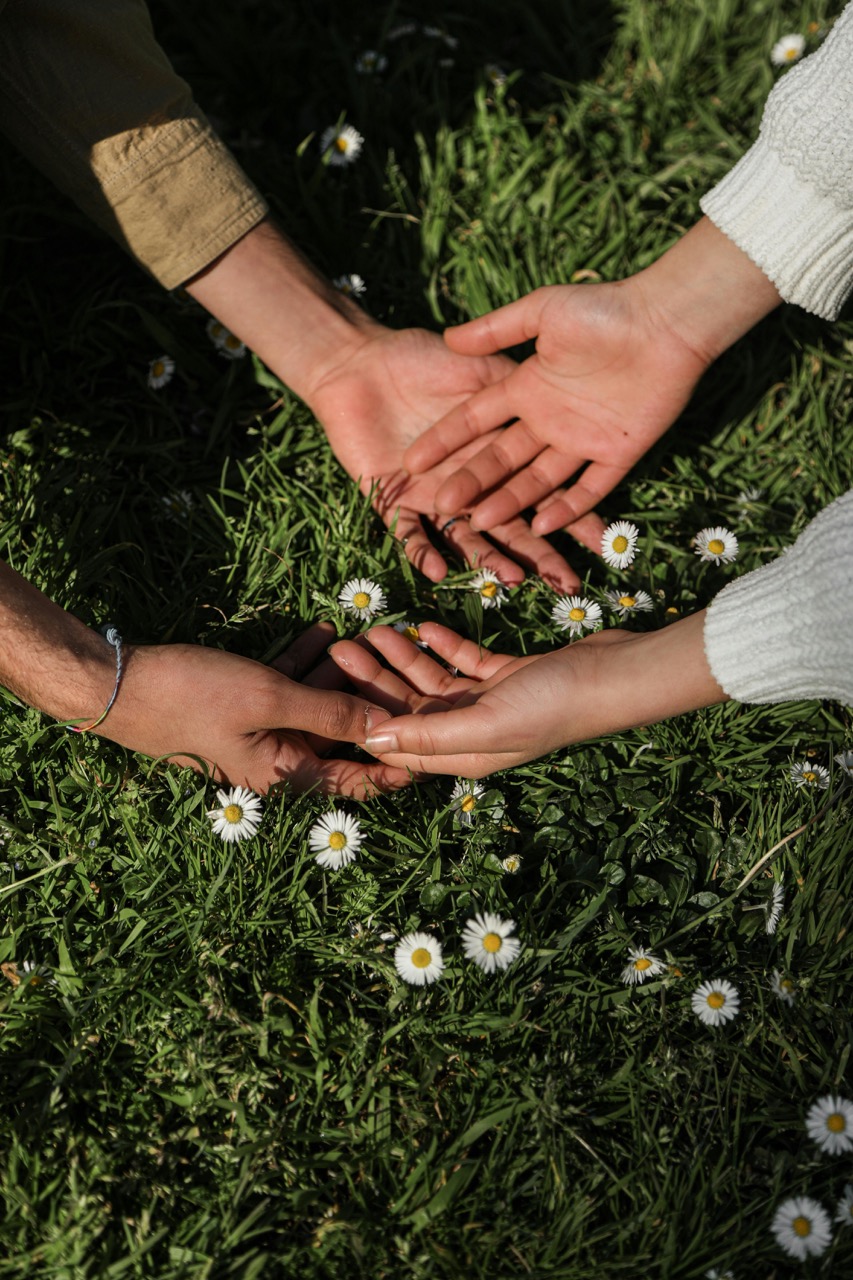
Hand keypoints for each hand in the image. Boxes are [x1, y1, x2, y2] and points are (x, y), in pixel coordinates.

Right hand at [96, 624, 413, 795]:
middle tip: (405, 672)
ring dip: (338, 676)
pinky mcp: (240, 708)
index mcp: (286, 776)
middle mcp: (276, 762)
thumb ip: (330, 714)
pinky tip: (326, 631)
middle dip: (370, 704)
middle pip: (340, 740)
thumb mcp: (269, 699)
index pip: (356, 782)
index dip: (396, 764)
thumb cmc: (192, 694)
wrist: (115, 683)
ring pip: (314, 707)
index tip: (432, 740)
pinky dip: (304, 663)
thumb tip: (386, 730)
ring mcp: (258, 734)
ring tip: (369, 640)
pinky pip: (284, 688)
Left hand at [307, 325, 600, 590]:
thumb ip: (516, 389)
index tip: (602, 544)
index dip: (572, 516)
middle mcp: (470, 483)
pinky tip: (440, 573)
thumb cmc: (420, 357)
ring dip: (488, 561)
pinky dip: (422, 554)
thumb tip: (562, 403)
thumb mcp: (479, 368)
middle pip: (511, 526)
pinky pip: (408, 535)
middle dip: (539, 556)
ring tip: (510, 583)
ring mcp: (432, 497)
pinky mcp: (391, 501)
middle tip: (566, 583)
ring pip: (465, 539)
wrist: (358, 362)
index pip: (541, 491)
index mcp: (496, 454)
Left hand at [330, 613, 725, 776]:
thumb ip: (426, 733)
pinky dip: (443, 646)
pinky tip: (422, 625)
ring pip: (433, 683)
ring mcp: (491, 705)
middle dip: (374, 680)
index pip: (397, 746)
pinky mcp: (509, 677)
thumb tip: (369, 742)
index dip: (360, 723)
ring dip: (403, 658)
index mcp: (462, 754)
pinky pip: (465, 663)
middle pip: (409, 709)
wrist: (617, 675)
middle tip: (340, 648)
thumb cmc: (554, 704)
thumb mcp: (484, 722)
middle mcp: (472, 734)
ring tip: (375, 629)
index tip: (327, 695)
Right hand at [403, 218, 781, 536]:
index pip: (476, 420)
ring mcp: (582, 440)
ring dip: (510, 502)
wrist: (667, 321)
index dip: (445, 440)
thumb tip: (449, 339)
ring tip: (480, 523)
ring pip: (538, 480)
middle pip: (501, 458)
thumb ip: (497, 329)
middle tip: (440, 503)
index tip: (412, 460)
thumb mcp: (543, 311)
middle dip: (471, 480)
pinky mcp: (617, 454)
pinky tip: (540, 526)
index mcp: (527, 387)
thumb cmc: (605, 309)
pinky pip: (588, 489)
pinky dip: (567, 508)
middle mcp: (549, 419)